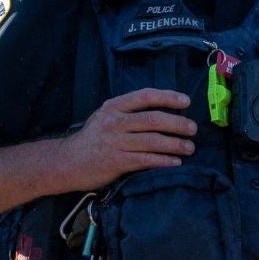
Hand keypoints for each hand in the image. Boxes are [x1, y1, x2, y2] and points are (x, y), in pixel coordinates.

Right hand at [51, 88, 195, 189]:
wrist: (65, 163)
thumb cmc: (91, 140)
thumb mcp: (104, 117)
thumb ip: (128, 113)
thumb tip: (163, 112)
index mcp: (113, 106)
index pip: (145, 96)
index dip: (168, 97)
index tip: (186, 101)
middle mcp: (114, 122)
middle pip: (153, 119)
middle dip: (178, 123)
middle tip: (193, 129)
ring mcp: (114, 142)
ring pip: (152, 140)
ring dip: (175, 144)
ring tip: (189, 147)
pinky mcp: (115, 162)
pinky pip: (145, 160)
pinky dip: (164, 161)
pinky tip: (175, 163)